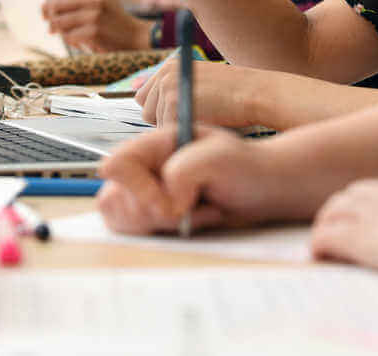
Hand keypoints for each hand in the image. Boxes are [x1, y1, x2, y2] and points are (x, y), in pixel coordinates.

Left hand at [42, 0, 150, 51]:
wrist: (136, 36)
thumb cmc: (115, 20)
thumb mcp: (100, 1)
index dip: (49, 4)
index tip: (45, 15)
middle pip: (56, 6)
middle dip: (50, 19)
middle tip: (52, 29)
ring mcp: (94, 15)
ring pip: (60, 22)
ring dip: (60, 32)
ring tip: (69, 37)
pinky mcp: (94, 31)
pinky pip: (69, 37)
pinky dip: (70, 41)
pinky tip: (79, 44)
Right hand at [97, 127, 277, 234]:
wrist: (264, 190)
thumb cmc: (246, 166)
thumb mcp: (219, 158)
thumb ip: (183, 172)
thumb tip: (164, 202)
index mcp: (155, 143)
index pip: (117, 164)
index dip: (137, 190)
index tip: (169, 204)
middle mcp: (145, 165)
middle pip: (113, 195)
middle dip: (150, 212)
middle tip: (186, 208)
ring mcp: (146, 189)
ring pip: (120, 215)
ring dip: (157, 224)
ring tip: (192, 213)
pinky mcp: (152, 212)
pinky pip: (135, 230)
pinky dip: (160, 234)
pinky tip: (190, 222)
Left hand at [134, 58, 261, 128]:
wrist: (255, 93)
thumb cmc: (234, 97)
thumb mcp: (200, 86)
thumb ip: (177, 93)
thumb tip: (148, 109)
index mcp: (170, 67)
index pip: (146, 98)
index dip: (162, 112)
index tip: (182, 117)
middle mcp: (165, 74)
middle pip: (147, 112)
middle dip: (167, 123)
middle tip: (195, 121)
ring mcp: (167, 86)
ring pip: (157, 124)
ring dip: (178, 130)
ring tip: (203, 122)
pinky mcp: (174, 102)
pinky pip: (169, 131)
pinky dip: (184, 135)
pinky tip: (204, 127)